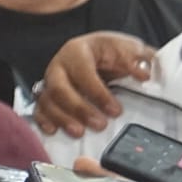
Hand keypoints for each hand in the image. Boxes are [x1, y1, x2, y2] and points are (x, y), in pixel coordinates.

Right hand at [33, 31, 153, 136]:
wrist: (100, 55)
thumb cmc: (112, 52)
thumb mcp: (128, 49)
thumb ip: (138, 59)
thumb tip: (143, 73)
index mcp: (77, 50)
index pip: (83, 72)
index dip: (98, 93)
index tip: (116, 110)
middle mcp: (59, 66)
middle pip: (59, 88)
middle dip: (78, 109)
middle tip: (100, 125)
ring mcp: (50, 81)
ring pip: (47, 101)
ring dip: (62, 119)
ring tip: (79, 133)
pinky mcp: (47, 96)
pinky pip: (38, 109)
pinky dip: (44, 121)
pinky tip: (54, 131)